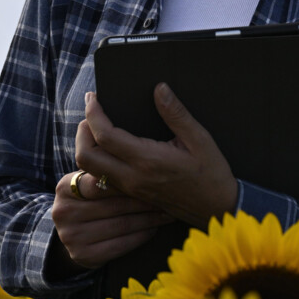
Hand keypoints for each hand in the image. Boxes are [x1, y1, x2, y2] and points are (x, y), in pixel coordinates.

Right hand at [49, 167, 175, 271]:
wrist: (73, 235)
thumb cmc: (90, 201)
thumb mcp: (87, 182)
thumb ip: (103, 171)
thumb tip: (138, 153)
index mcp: (64, 188)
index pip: (99, 183)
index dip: (128, 181)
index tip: (153, 177)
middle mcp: (63, 212)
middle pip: (114, 205)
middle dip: (144, 200)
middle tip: (168, 196)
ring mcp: (71, 236)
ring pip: (121, 225)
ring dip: (149, 219)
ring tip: (167, 212)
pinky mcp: (83, 255)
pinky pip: (120, 245)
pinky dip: (141, 236)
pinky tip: (154, 228)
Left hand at [75, 85, 239, 226]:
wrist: (216, 209)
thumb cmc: (211, 174)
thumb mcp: (200, 139)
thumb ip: (176, 114)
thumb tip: (160, 88)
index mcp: (147, 160)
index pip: (104, 136)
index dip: (93, 113)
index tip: (93, 97)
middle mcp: (132, 177)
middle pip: (85, 156)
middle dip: (82, 131)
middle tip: (91, 113)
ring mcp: (129, 188)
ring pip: (89, 170)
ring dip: (85, 147)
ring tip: (95, 128)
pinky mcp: (131, 194)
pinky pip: (100, 179)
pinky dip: (95, 161)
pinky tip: (106, 148)